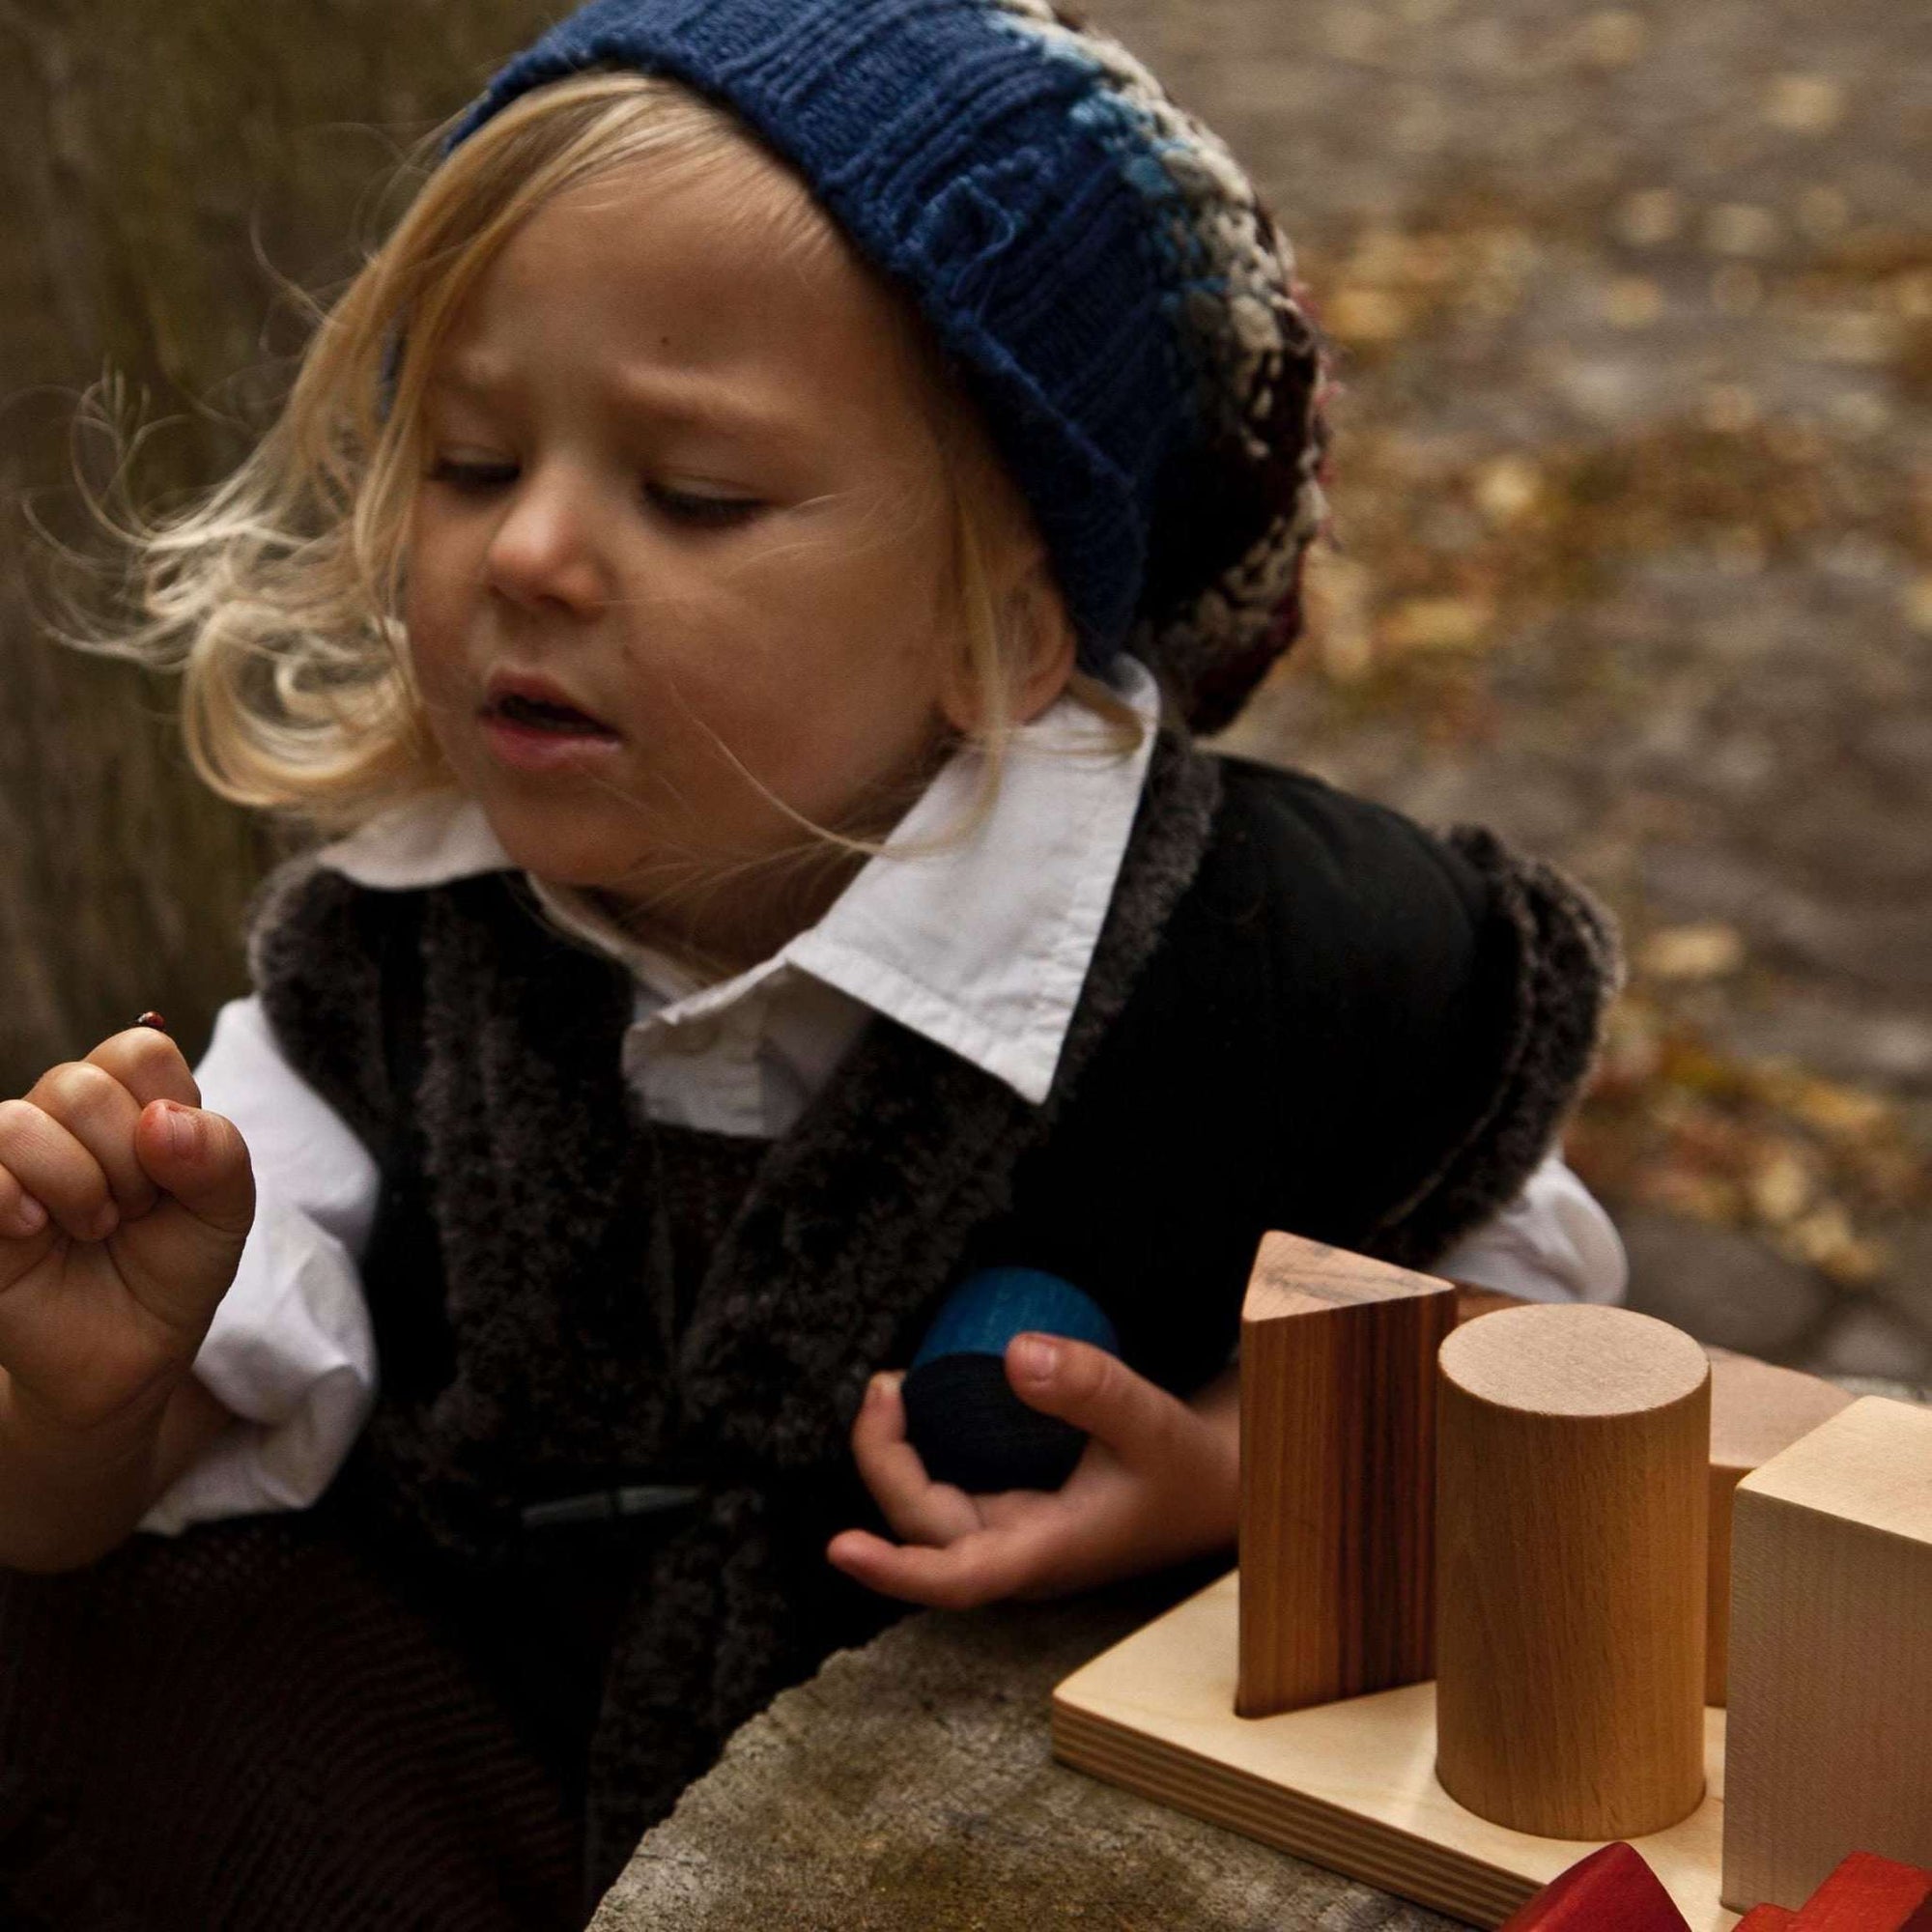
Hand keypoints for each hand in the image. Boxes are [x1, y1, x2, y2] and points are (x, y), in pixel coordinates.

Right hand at [0, 1026, 253, 1435]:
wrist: (127, 1353)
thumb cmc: (174, 1268)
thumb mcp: (225, 1212)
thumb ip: (217, 1154)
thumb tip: (161, 1120)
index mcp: (131, 1101)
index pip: (141, 1050)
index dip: (169, 1114)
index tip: (174, 1173)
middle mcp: (63, 1116)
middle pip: (83, 1085)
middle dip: (127, 1162)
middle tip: (133, 1212)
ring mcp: (10, 1157)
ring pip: (22, 1120)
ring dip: (76, 1186)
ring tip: (93, 1228)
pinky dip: (16, 1198)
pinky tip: (37, 1232)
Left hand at [826, 1336, 1238, 1609]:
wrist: (1210, 1490)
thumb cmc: (1183, 1466)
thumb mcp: (1150, 1420)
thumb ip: (1090, 1387)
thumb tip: (1014, 1352)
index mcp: (1046, 1552)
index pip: (956, 1578)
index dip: (893, 1569)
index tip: (839, 1546)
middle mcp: (1016, 1554)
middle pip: (922, 1528)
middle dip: (883, 1462)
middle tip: (886, 1385)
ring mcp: (1008, 1536)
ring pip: (925, 1512)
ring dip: (894, 1457)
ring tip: (891, 1388)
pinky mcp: (1009, 1514)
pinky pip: (945, 1490)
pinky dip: (922, 1449)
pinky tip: (922, 1400)